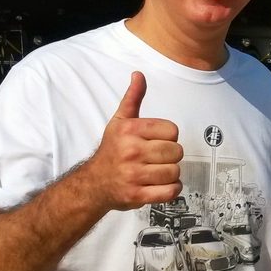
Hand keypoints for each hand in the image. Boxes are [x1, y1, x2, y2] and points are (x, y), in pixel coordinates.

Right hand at [86, 71, 182, 209]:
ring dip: (170, 173)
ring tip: (157, 171)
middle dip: (171, 155)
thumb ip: (133, 98)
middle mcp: (131, 151)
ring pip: (175, 171)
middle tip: (158, 157)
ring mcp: (134, 175)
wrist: (93, 183)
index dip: (169, 136)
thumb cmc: (112, 150)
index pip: (173, 130)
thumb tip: (139, 75)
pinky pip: (171, 191)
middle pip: (176, 151)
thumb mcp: (120, 121)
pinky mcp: (138, 196)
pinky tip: (161, 184)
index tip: (157, 140)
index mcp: (130, 131)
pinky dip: (171, 189)